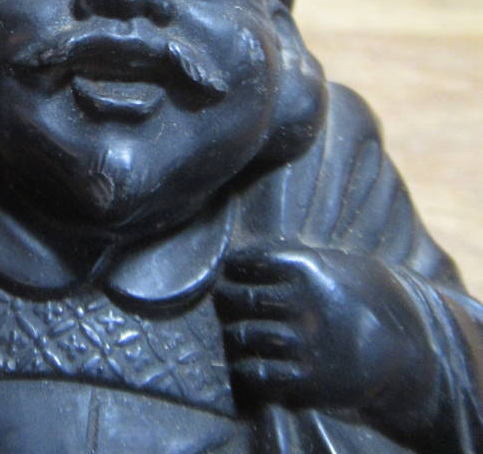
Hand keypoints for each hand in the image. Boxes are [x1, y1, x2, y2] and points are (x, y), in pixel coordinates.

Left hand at [216, 245, 436, 432]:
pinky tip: (246, 365)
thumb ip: (302, 257)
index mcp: (308, 268)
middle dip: (227, 299)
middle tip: (224, 300)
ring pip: (245, 336)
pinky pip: (260, 374)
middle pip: (241, 299)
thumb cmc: (371, 298)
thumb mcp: (342, 263)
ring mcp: (305, 343)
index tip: (231, 269)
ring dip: (234, 335)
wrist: (409, 350)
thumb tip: (259, 251)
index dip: (236, 266)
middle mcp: (302, 304)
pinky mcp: (310, 381)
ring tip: (234, 333)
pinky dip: (247, 369)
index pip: (251, 261)